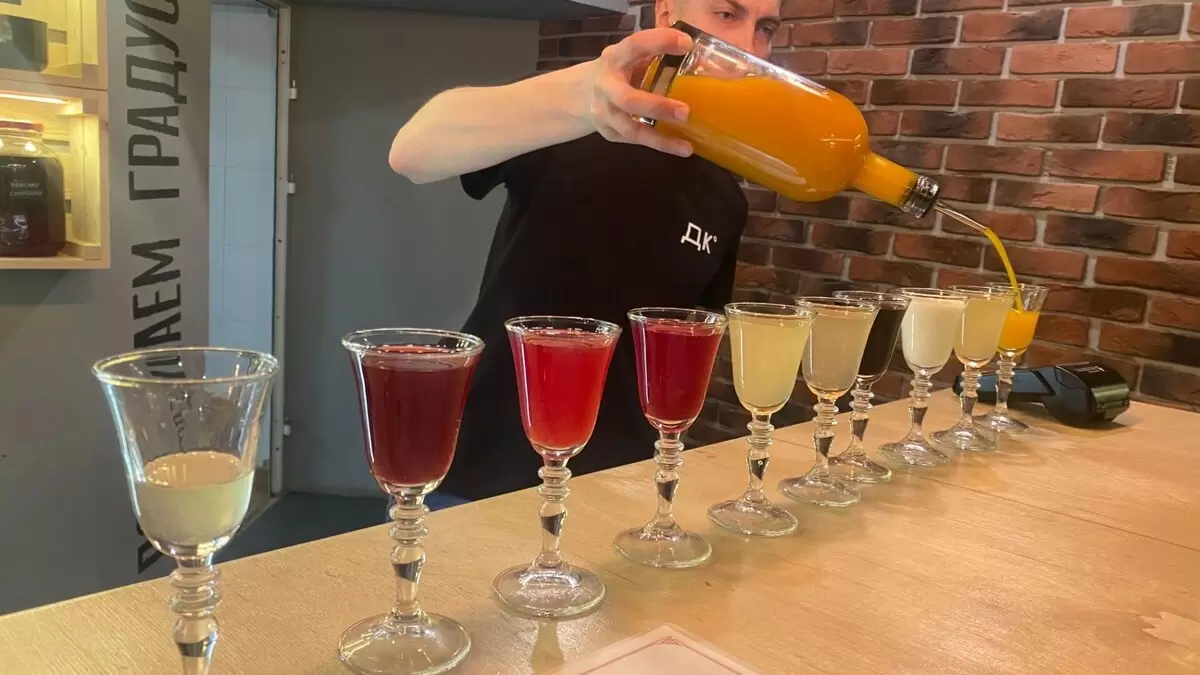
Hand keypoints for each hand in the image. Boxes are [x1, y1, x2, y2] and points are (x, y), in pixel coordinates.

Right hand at [580, 28, 694, 156]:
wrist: (582, 94)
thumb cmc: (619, 71)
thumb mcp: (629, 56)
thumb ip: (654, 55)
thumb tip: (699, 55)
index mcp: (614, 59)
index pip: (635, 45)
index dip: (659, 42)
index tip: (687, 44)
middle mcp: (606, 86)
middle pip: (628, 100)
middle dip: (657, 107)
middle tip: (686, 112)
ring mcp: (605, 113)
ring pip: (631, 130)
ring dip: (660, 139)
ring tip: (687, 147)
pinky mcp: (609, 132)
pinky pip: (636, 140)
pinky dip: (659, 145)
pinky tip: (680, 148)